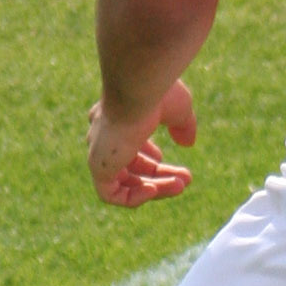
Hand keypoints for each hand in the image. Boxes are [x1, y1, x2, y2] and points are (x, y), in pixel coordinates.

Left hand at [88, 78, 196, 205]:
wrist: (138, 88)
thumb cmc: (157, 92)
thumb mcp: (178, 108)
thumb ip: (182, 125)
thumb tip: (187, 143)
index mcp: (116, 116)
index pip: (125, 143)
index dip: (146, 156)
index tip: (162, 159)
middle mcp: (103, 134)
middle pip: (129, 166)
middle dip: (158, 176)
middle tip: (185, 180)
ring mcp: (100, 151)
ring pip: (124, 182)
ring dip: (155, 188)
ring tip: (180, 186)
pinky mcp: (98, 166)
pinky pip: (110, 195)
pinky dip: (134, 198)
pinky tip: (154, 189)